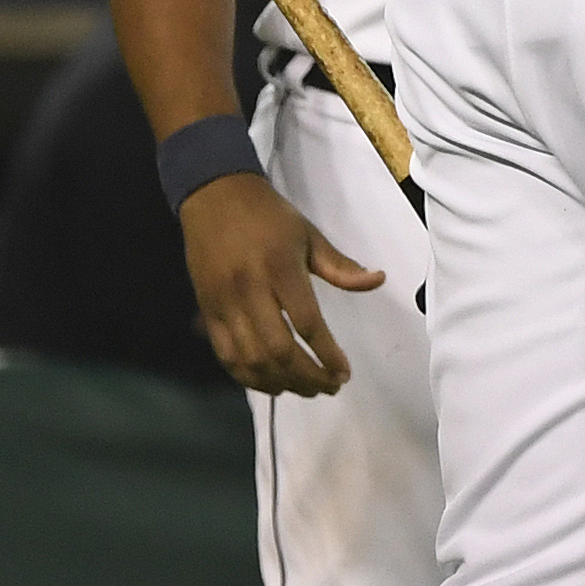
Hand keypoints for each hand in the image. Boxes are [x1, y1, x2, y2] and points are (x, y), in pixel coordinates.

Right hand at [178, 171, 384, 396]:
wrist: (214, 196)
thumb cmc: (268, 216)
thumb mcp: (309, 235)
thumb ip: (341, 267)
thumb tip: (378, 280)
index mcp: (280, 269)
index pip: (306, 324)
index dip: (327, 354)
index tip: (344, 372)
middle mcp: (249, 290)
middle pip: (278, 350)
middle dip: (308, 377)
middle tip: (330, 387)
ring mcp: (223, 303)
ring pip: (251, 359)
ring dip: (281, 383)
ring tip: (307, 389)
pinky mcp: (206, 311)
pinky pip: (225, 356)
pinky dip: (249, 377)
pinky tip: (272, 384)